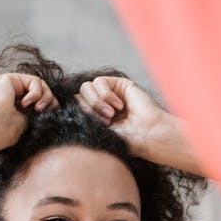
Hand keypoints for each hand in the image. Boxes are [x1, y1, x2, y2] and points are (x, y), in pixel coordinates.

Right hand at [0, 73, 59, 145]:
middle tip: (43, 113)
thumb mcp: (31, 123)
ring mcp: (12, 87)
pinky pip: (35, 81)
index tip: (50, 117)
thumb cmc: (9, 132)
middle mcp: (15, 97)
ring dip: (45, 98)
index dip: (52, 108)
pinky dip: (36, 93)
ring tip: (37, 109)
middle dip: (50, 102)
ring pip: (42, 85)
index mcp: (20, 109)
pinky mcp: (10, 79)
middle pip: (45, 92)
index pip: (44, 103)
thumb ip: (42, 114)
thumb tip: (56, 107)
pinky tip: (25, 103)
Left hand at [76, 76, 199, 172]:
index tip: (97, 126)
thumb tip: (73, 97)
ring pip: (86, 86)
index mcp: (96, 114)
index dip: (81, 113)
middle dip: (90, 108)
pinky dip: (106, 95)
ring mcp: (111, 92)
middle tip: (106, 121)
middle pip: (80, 94)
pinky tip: (119, 106)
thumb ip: (84, 113)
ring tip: (112, 114)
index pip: (76, 104)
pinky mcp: (120, 84)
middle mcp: (102, 102)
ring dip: (97, 102)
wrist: (147, 136)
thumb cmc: (126, 139)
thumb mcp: (98, 128)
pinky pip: (99, 81)